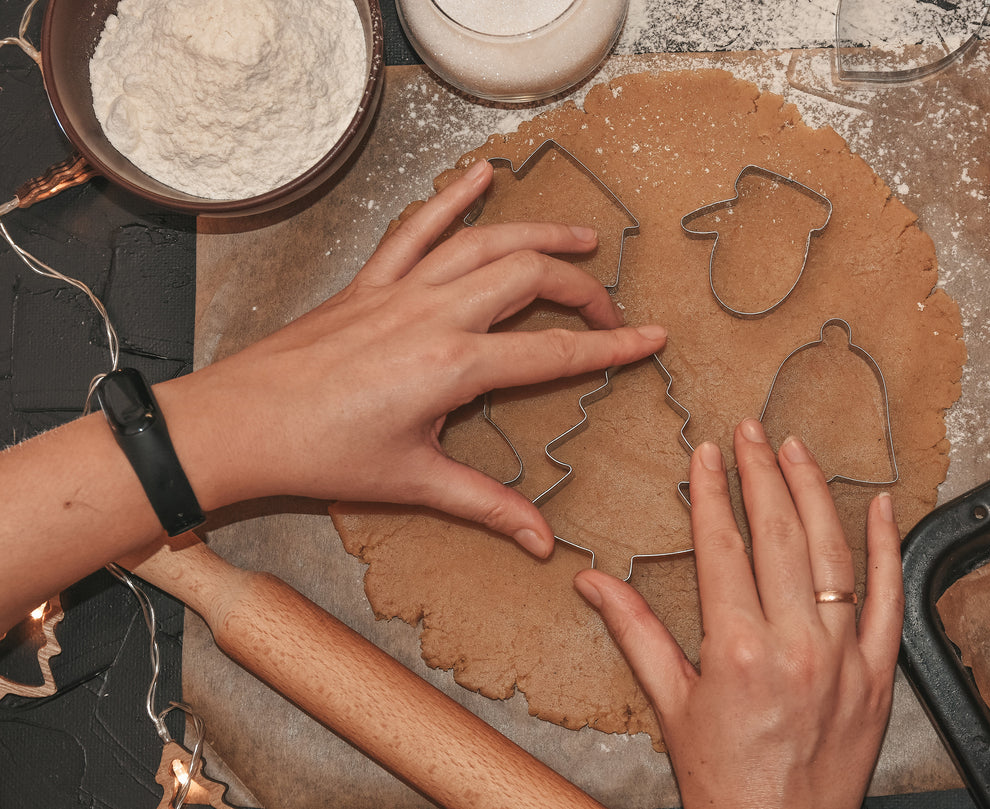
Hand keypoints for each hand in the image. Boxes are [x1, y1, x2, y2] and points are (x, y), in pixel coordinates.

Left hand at [161, 160, 665, 555]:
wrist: (242, 424)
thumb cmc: (322, 456)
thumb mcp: (414, 483)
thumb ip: (487, 506)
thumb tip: (543, 543)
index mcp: (453, 366)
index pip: (554, 351)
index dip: (612, 346)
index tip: (653, 338)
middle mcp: (435, 314)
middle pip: (530, 278)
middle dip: (581, 289)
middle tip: (607, 310)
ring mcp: (402, 289)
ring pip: (486, 241)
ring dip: (539, 233)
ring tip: (579, 237)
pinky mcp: (371, 281)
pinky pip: (418, 226)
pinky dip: (453, 197)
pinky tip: (483, 175)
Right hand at [572, 419, 903, 808]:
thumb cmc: (723, 780)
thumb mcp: (671, 705)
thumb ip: (635, 633)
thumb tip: (591, 583)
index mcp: (738, 649)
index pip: (723, 545)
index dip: (713, 491)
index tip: (707, 453)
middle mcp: (796, 645)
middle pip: (779, 534)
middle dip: (761, 473)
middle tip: (749, 431)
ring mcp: (844, 658)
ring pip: (834, 554)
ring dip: (814, 493)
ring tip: (796, 450)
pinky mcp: (879, 675)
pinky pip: (889, 599)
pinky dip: (886, 548)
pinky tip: (878, 507)